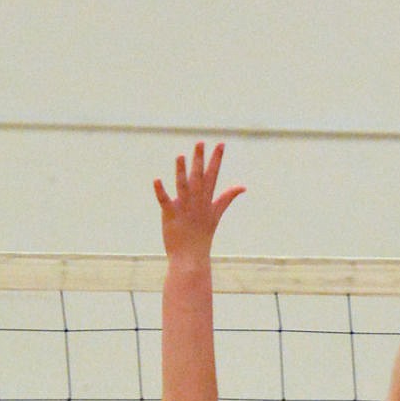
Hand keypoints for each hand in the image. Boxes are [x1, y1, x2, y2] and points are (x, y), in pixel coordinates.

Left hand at [154, 141, 244, 261]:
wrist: (192, 258)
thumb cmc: (202, 236)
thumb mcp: (217, 214)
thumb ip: (227, 198)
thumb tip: (242, 187)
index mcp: (207, 200)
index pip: (213, 176)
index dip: (216, 159)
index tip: (220, 144)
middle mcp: (197, 202)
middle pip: (199, 177)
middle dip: (200, 160)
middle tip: (200, 142)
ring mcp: (184, 208)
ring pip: (183, 186)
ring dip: (182, 172)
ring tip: (180, 157)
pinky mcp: (171, 215)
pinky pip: (165, 201)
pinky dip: (160, 191)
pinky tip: (156, 180)